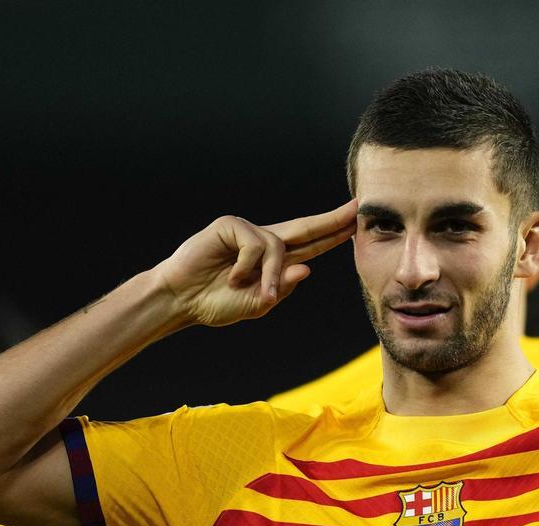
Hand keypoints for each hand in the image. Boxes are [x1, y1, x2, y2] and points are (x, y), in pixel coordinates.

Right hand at [154, 199, 356, 325]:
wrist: (181, 300)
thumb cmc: (215, 303)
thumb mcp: (257, 303)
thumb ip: (282, 288)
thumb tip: (307, 267)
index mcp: (273, 259)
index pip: (309, 244)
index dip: (332, 235)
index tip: (354, 225)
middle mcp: (263, 240)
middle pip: (305, 228)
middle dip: (331, 220)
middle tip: (356, 209)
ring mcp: (246, 230)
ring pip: (277, 246)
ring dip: (268, 274)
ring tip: (250, 291)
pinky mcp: (230, 225)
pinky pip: (255, 244)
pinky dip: (247, 266)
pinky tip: (231, 276)